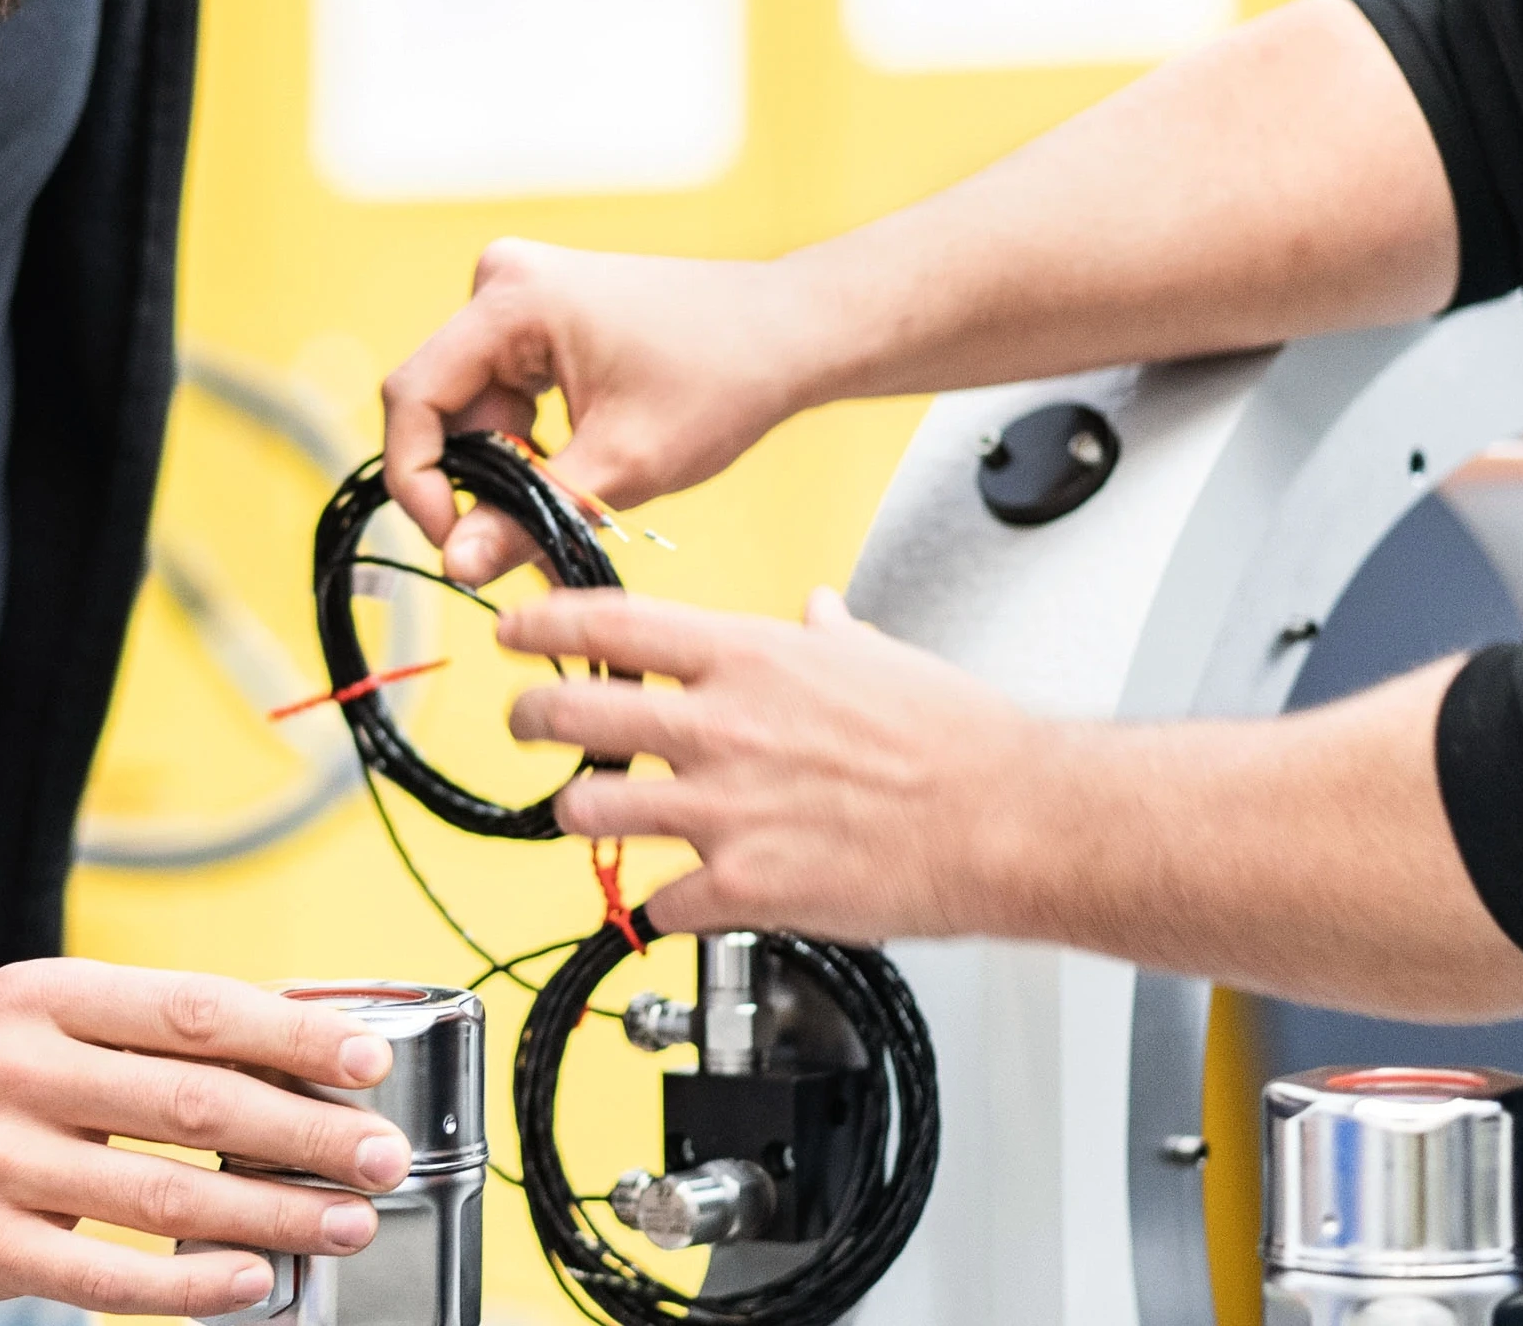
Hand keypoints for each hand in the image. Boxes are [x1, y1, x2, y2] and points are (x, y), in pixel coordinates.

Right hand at [0, 960, 414, 1317]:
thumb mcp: (40, 1018)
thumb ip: (150, 1025)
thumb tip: (297, 1026)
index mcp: (42, 997)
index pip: (190, 1010)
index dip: (290, 1035)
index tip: (366, 1061)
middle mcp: (18, 1071)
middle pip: (191, 1105)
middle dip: (304, 1133)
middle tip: (381, 1155)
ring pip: (162, 1197)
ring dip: (270, 1215)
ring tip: (343, 1221)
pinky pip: (106, 1276)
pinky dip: (190, 1287)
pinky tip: (252, 1283)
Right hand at [379, 242, 829, 584]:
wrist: (791, 332)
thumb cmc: (721, 382)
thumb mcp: (621, 466)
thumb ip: (529, 517)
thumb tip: (455, 568)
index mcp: (511, 301)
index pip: (412, 396)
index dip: (417, 480)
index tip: (454, 544)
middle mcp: (502, 282)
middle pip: (441, 403)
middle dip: (472, 483)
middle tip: (514, 548)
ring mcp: (520, 293)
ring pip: (472, 405)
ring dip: (504, 469)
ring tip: (563, 514)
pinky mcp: (540, 314)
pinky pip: (502, 390)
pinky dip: (527, 443)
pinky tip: (574, 475)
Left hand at [497, 588, 1034, 943]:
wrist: (1009, 818)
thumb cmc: (958, 740)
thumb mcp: (880, 658)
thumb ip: (829, 638)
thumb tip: (817, 615)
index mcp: (748, 658)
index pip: (609, 626)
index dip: (543, 626)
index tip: (514, 631)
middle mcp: (719, 727)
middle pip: (570, 715)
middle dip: (530, 719)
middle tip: (525, 723)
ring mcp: (722, 810)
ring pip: (587, 811)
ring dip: (580, 815)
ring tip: (589, 815)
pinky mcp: (741, 888)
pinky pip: (658, 903)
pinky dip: (663, 907)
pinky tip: (678, 902)